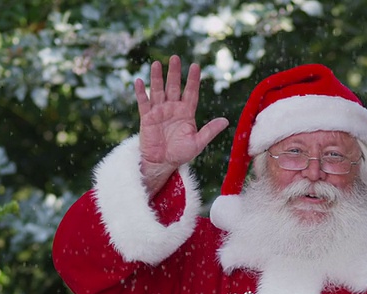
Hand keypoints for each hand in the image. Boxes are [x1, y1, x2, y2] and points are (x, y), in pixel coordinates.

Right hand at [134, 55, 228, 195]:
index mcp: (186, 112)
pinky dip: (142, 92)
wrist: (162, 163)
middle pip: (174, 87)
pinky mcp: (146, 117)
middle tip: (175, 57)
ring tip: (157, 63)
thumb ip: (210, 131)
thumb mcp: (198, 143)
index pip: (190, 92)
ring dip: (157, 78)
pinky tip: (140, 81)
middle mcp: (173, 108)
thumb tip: (226, 121)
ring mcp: (159, 111)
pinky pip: (144, 102)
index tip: (195, 65)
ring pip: (158, 90)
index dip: (193, 79)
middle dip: (174, 72)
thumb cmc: (181, 153)